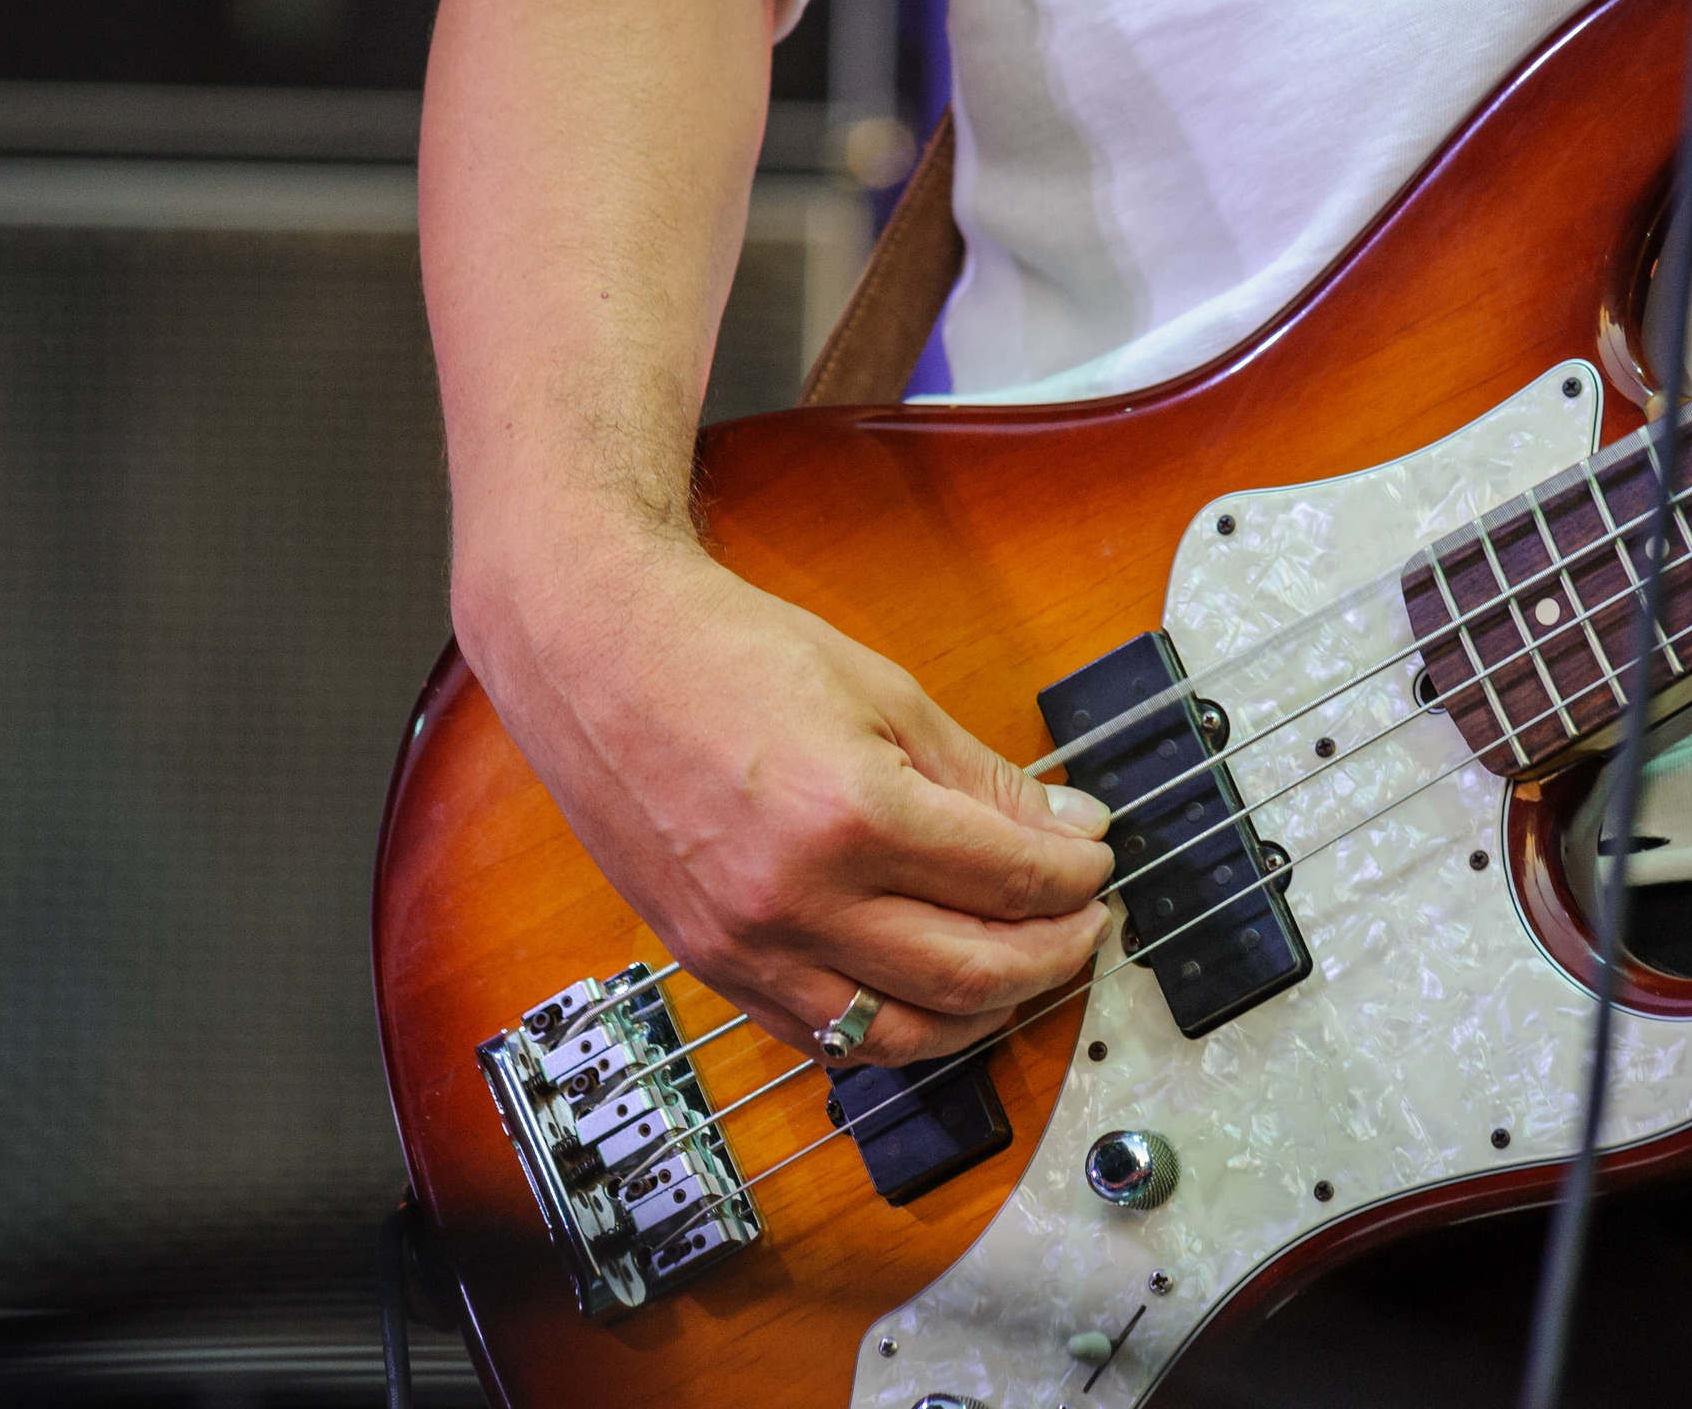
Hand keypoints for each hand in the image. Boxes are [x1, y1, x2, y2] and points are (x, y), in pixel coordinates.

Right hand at [456, 533, 1114, 1065]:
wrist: (596, 653)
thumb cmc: (726, 652)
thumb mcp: (883, 692)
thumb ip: (982, 779)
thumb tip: (1067, 832)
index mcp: (850, 814)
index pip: (1008, 879)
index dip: (1074, 875)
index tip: (1095, 860)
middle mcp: (797, 899)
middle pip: (973, 973)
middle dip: (1055, 952)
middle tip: (1083, 921)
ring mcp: (748, 946)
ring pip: (907, 1035)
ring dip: (989, 1011)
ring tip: (1024, 965)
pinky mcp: (714, 966)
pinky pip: (830, 1038)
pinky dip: (900, 1028)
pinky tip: (934, 992)